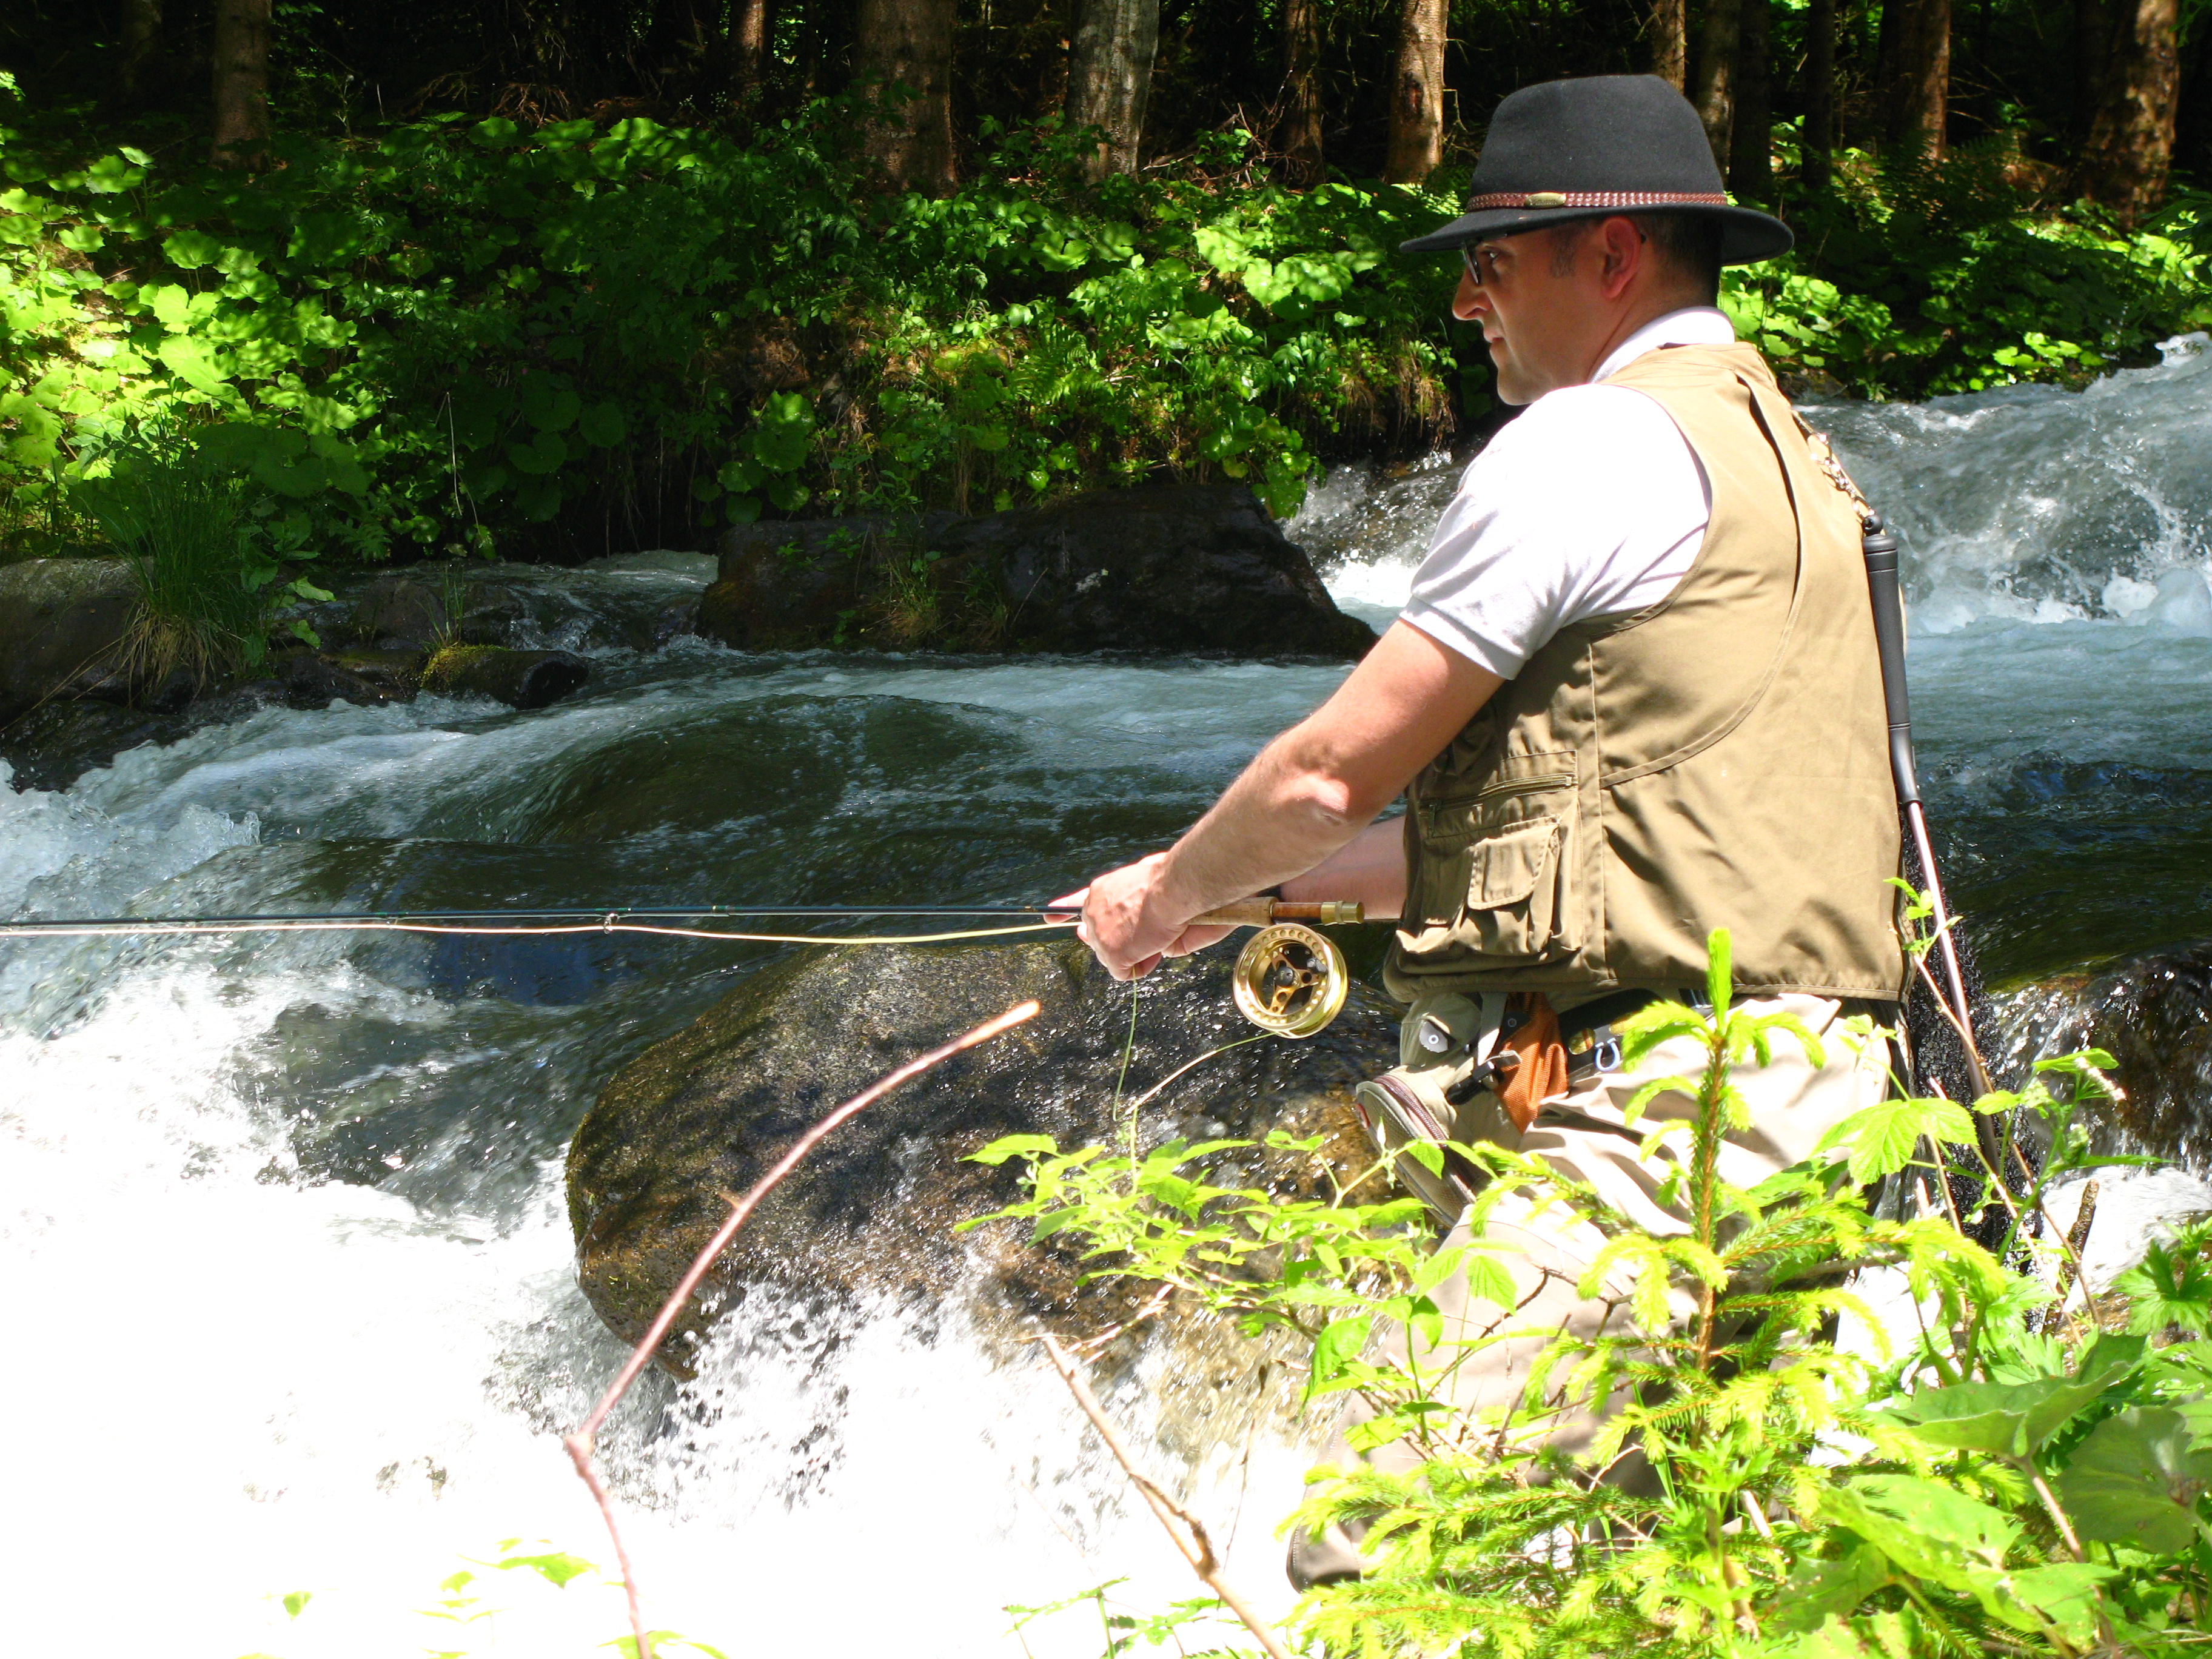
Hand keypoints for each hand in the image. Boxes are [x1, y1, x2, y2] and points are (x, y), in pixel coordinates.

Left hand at [1052, 854, 1234, 981]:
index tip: (1050, 916)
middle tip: (1146, 931)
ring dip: (1135, 951)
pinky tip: (1154, 948)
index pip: (1075, 902)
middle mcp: (1092, 912)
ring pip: (1112, 956)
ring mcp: (1099, 935)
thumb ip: (1128, 897)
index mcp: (1100, 891)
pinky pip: (1125, 972)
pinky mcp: (1112, 954)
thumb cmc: (1165, 880)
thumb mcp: (1142, 874)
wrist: (1169, 890)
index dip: (1063, 910)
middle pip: (1100, 937)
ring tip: (1156, 933)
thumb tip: (1127, 919)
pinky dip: (1141, 966)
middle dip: (1120, 940)